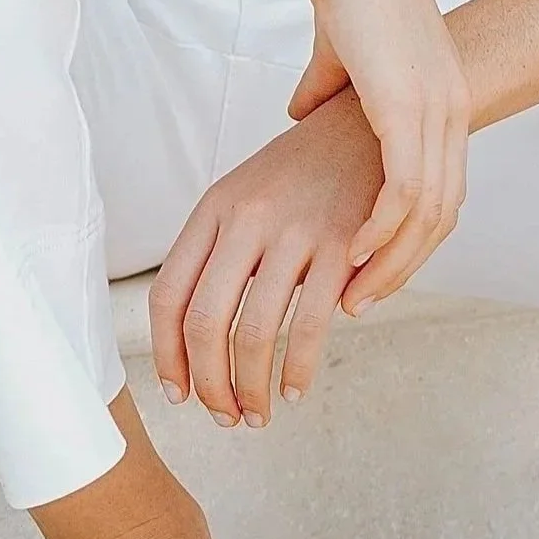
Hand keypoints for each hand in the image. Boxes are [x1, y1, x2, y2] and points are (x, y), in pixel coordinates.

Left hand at [149, 93, 384, 424]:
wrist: (371, 123)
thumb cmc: (305, 169)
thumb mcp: (246, 193)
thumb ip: (219, 249)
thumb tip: (194, 333)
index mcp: (214, 208)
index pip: (169, 296)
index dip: (167, 355)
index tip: (178, 391)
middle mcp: (247, 218)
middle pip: (206, 322)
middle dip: (209, 383)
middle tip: (222, 415)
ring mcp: (295, 230)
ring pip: (256, 332)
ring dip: (252, 388)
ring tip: (258, 414)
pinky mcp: (343, 245)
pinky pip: (311, 325)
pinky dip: (298, 369)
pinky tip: (296, 388)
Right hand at [289, 0, 472, 314]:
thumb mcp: (341, 56)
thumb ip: (328, 90)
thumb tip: (300, 116)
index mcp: (444, 101)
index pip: (440, 189)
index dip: (409, 234)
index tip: (371, 266)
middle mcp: (453, 111)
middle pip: (443, 213)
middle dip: (405, 263)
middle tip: (364, 300)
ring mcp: (437, 111)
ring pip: (428, 213)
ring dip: (392, 259)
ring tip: (355, 293)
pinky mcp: (410, 109)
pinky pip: (407, 192)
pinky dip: (382, 231)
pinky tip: (352, 254)